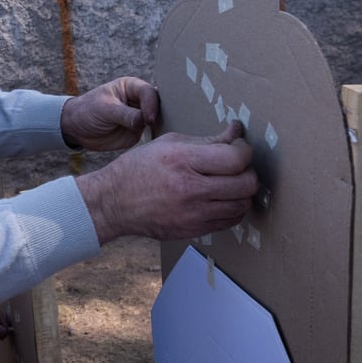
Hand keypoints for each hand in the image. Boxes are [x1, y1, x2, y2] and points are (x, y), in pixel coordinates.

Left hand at [61, 77, 158, 151]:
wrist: (76, 129)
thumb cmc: (87, 111)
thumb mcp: (104, 110)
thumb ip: (124, 114)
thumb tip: (143, 121)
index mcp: (131, 87)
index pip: (149, 92)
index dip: (151, 104)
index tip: (148, 119)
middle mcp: (139, 101)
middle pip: (159, 105)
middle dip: (162, 115)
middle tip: (161, 126)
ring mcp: (140, 117)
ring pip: (158, 121)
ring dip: (160, 127)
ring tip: (161, 135)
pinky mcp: (137, 132)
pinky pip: (150, 135)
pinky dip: (155, 139)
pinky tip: (157, 144)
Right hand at [79, 120, 256, 243]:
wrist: (113, 202)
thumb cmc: (138, 168)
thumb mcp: (168, 143)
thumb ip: (206, 140)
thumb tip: (236, 133)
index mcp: (182, 161)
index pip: (236, 158)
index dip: (245, 151)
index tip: (239, 147)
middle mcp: (190, 189)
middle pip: (246, 184)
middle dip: (248, 172)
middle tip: (237, 167)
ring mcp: (192, 214)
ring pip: (242, 205)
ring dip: (242, 193)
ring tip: (229, 184)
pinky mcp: (193, 230)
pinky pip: (229, 222)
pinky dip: (231, 209)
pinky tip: (220, 199)